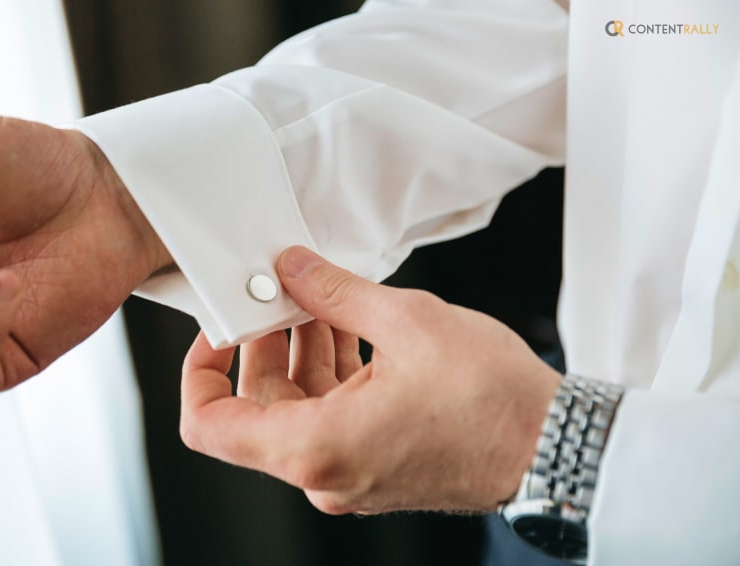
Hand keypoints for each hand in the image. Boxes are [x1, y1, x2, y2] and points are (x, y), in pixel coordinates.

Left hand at [180, 246, 560, 513]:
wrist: (557, 446)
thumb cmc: (495, 402)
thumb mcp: (406, 322)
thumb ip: (332, 291)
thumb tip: (290, 268)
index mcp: (315, 448)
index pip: (209, 426)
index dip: (198, 372)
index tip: (218, 329)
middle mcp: (323, 473)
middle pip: (257, 406)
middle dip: (264, 342)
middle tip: (279, 290)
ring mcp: (349, 474)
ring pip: (297, 407)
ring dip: (302, 351)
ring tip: (322, 297)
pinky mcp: (374, 465)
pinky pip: (331, 416)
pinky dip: (332, 372)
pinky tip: (351, 324)